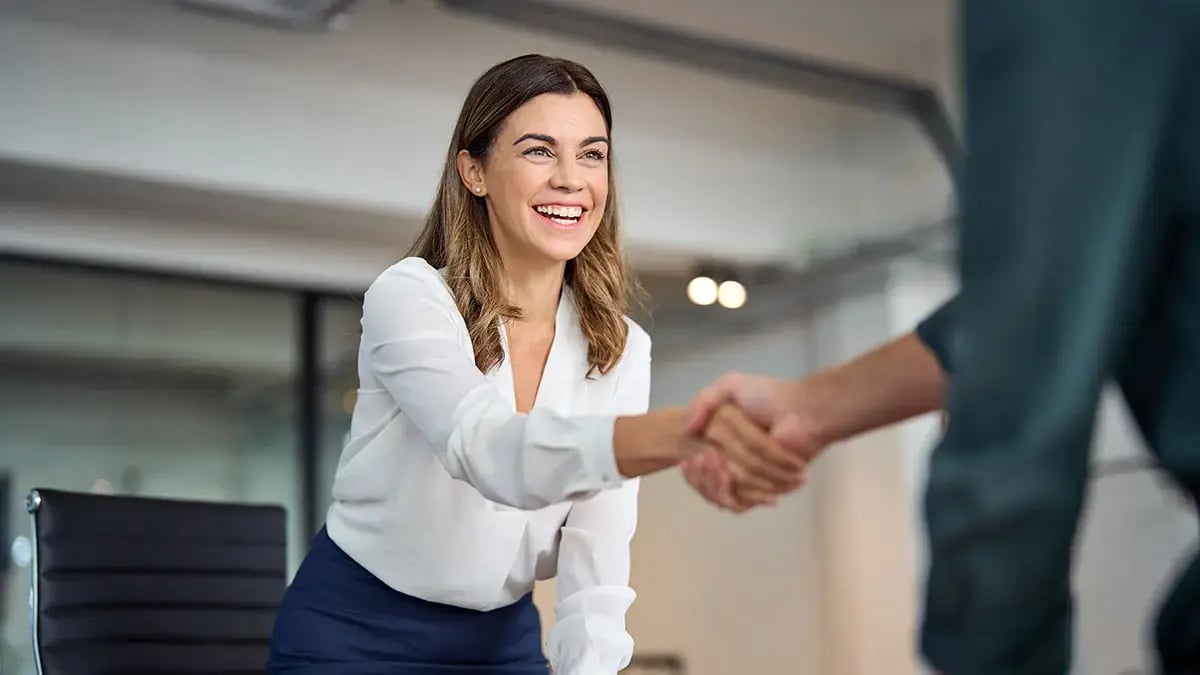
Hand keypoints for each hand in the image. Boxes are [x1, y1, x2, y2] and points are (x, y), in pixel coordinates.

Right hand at [683, 373, 824, 510]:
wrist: (800, 412)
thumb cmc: (768, 397)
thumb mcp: (730, 385)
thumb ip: (702, 401)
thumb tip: (686, 431)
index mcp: (723, 445)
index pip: (697, 469)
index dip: (690, 471)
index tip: (687, 460)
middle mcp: (734, 464)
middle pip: (705, 486)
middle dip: (699, 477)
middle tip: (703, 458)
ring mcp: (750, 478)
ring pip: (718, 496)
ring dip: (711, 483)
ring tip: (714, 462)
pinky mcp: (764, 490)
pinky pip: (740, 503)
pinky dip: (729, 493)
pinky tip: (726, 475)